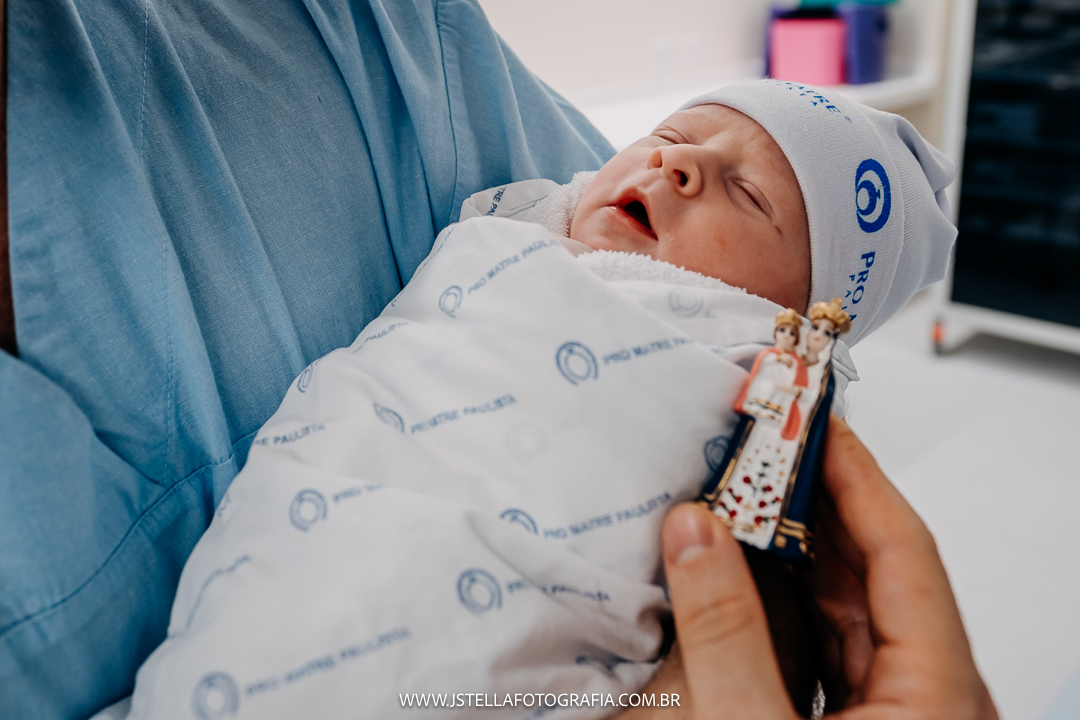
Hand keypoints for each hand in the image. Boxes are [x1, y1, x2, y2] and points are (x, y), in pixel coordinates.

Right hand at [625, 417, 998, 718]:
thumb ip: (723, 631)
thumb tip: (692, 533)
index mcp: (937, 695)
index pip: (907, 551)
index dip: (858, 475)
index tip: (818, 421)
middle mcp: (931, 696)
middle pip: (878, 570)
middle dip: (815, 505)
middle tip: (767, 447)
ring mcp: (898, 710)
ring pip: (851, 605)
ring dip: (796, 552)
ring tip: (747, 497)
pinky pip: (831, 641)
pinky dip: (787, 601)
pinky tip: (746, 572)